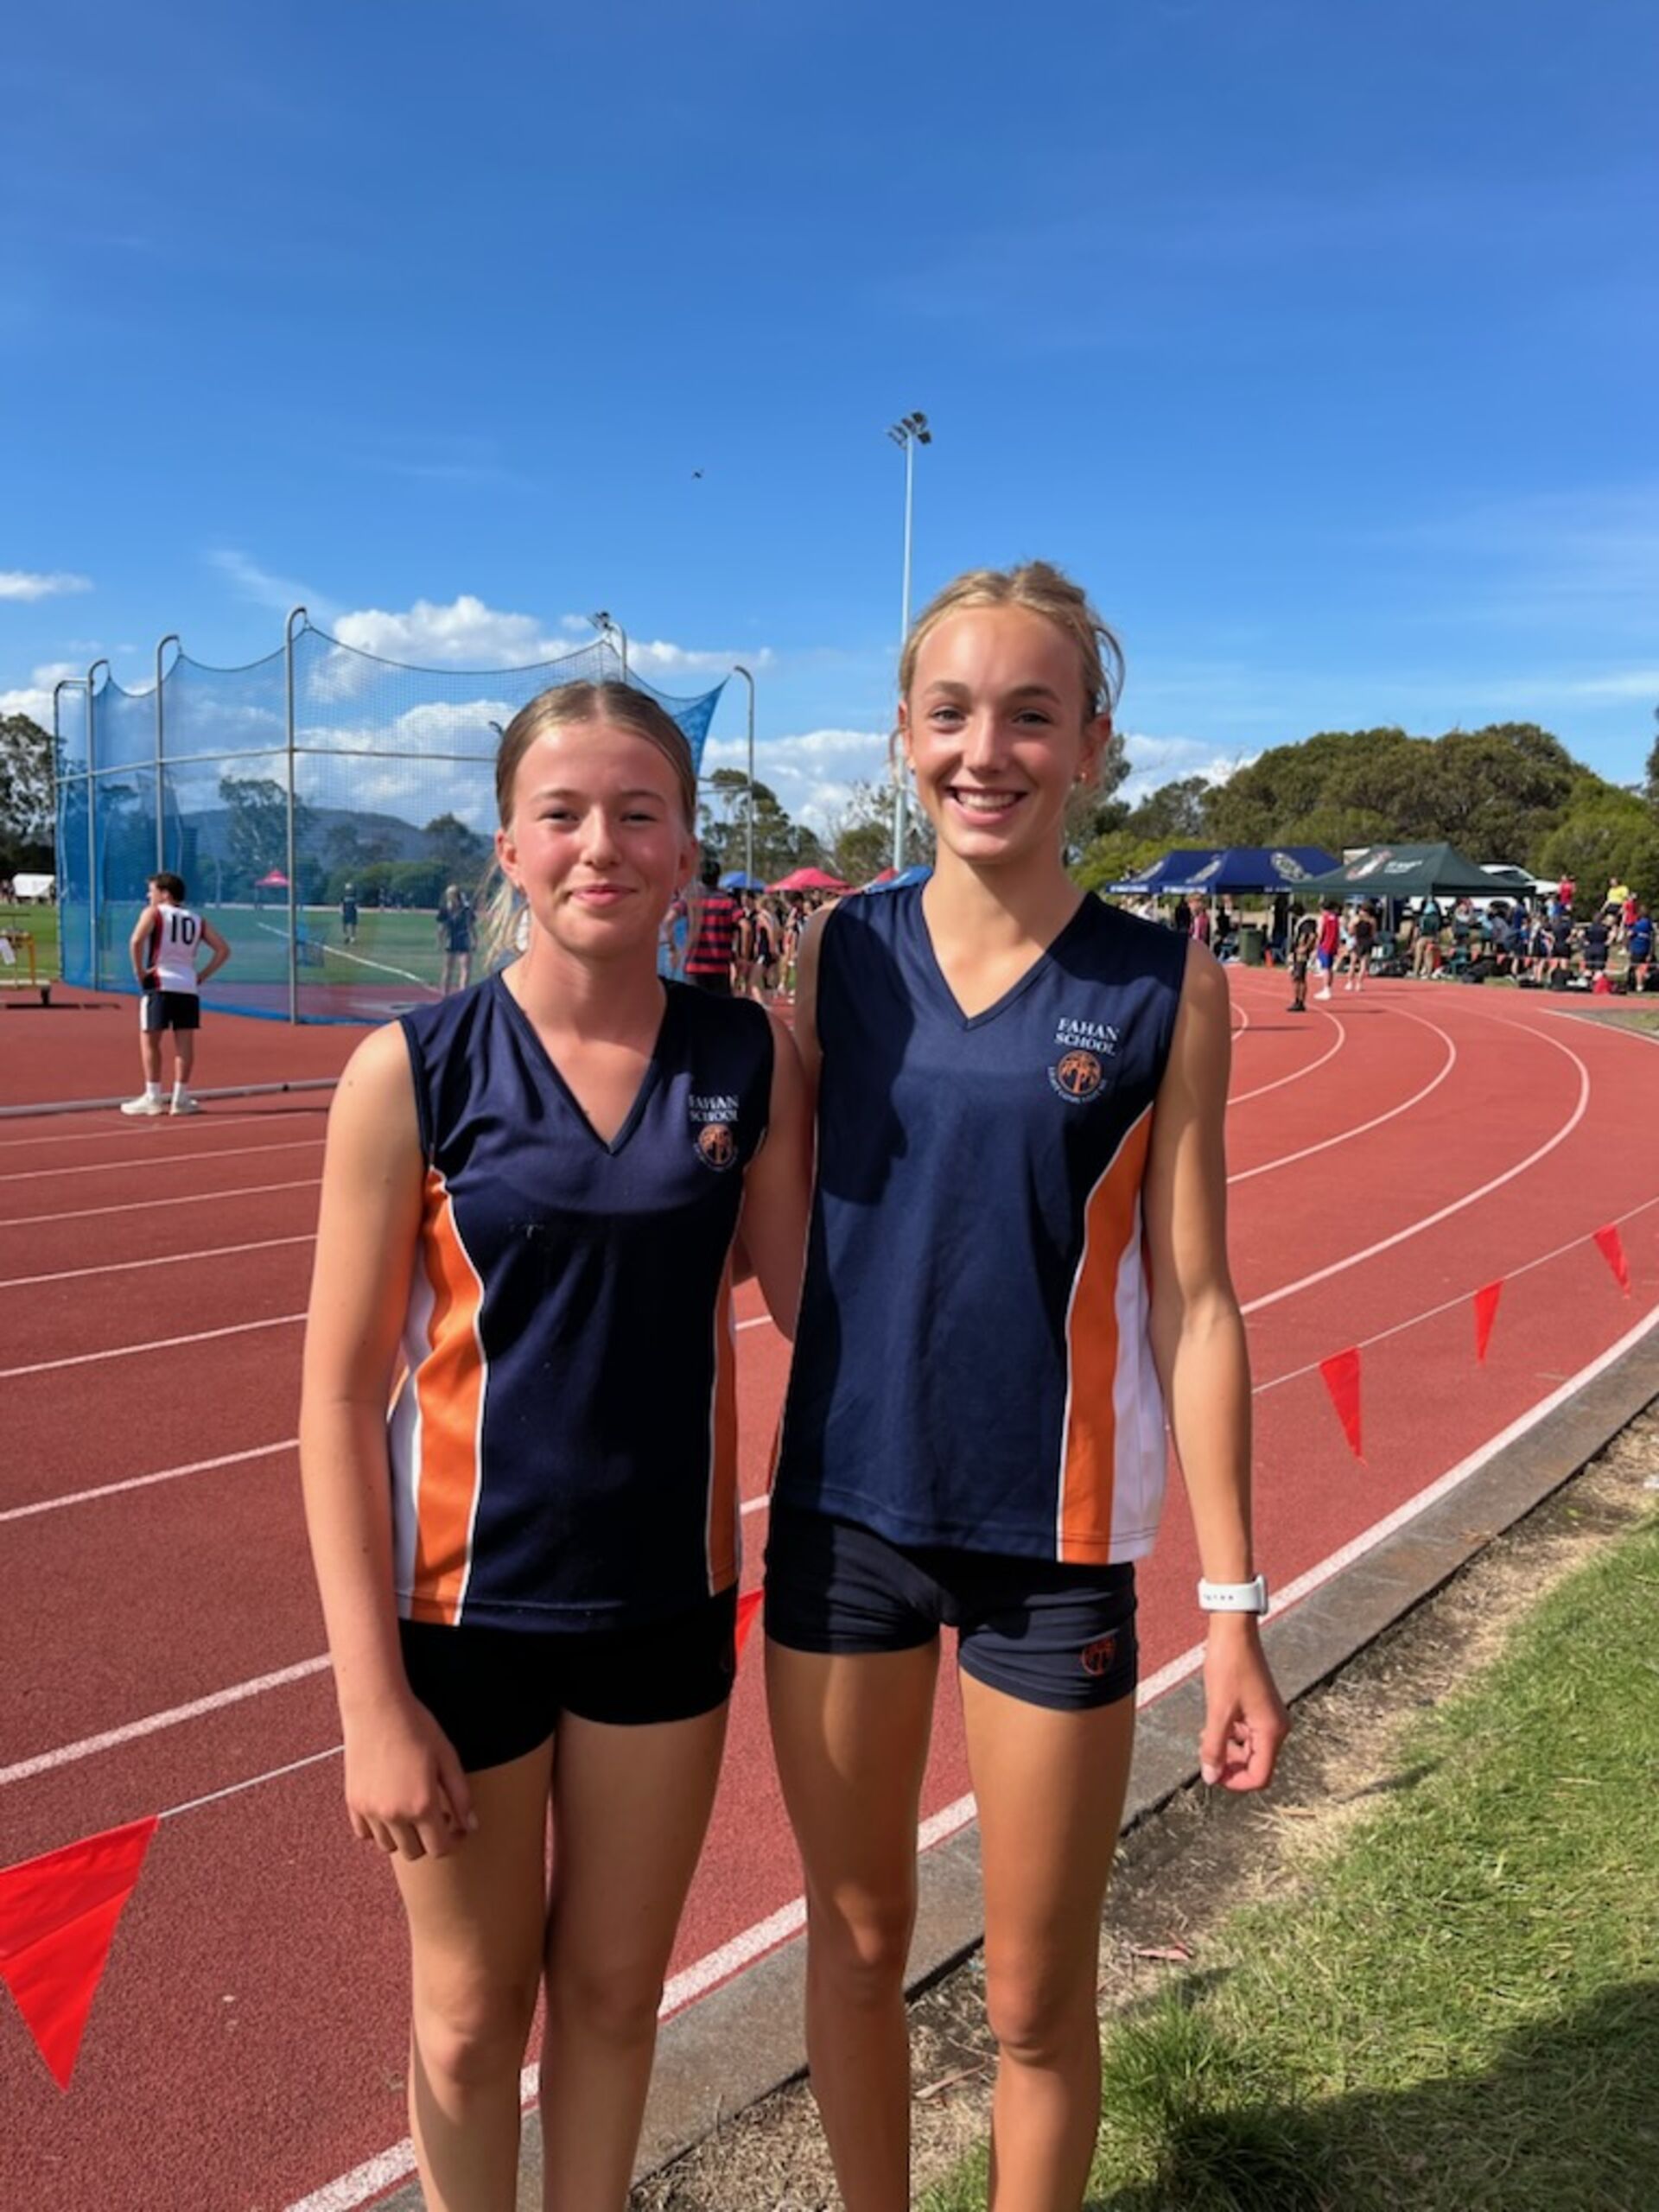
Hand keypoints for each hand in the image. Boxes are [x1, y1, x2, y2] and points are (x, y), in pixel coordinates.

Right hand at [342, 1693, 475, 1859]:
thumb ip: (461, 1796)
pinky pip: (365, 1833)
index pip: (440, 1849)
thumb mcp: (447, 1757)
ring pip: (389, 1846)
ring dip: (404, 1836)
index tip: (457, 1827)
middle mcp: (394, 1814)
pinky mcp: (353, 1803)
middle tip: (436, 1816)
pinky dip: (378, 1828)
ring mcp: (370, 1811)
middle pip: (414, 1852)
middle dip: (429, 1840)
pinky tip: (389, 1806)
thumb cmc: (417, 1727)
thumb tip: (471, 1826)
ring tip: (412, 1809)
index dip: (453, 1841)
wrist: (376, 1707)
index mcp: (422, 1805)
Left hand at [1198, 1620, 1288, 1791]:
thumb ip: (1214, 1748)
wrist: (1234, 1633)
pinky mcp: (1261, 1709)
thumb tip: (1211, 1777)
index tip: (1212, 1774)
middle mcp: (1277, 1727)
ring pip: (1249, 1749)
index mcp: (1272, 1731)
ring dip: (1228, 1748)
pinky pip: (1247, 1734)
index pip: (1260, 1776)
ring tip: (1207, 1732)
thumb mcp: (1217, 1711)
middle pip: (1255, 1764)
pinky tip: (1214, 1721)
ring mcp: (1270, 1717)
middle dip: (1229, 1763)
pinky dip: (1230, 1734)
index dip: (1235, 1782)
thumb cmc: (1229, 1666)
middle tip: (1206, 1750)